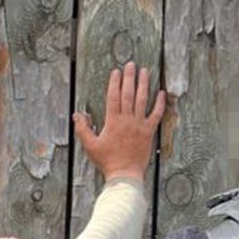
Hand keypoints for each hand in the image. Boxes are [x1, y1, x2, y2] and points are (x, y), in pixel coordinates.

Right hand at [73, 61, 165, 183]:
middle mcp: (127, 120)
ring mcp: (139, 125)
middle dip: (129, 78)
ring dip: (143, 84)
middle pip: (128, 94)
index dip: (115, 82)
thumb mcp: (90, 146)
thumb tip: (77, 115)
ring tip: (145, 71)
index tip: (116, 71)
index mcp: (113, 121)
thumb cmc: (107, 162)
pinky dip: (159, 104)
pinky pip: (156, 115)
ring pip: (142, 100)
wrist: (124, 174)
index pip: (113, 97)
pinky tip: (161, 93)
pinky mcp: (149, 132)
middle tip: (131, 65)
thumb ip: (83, 129)